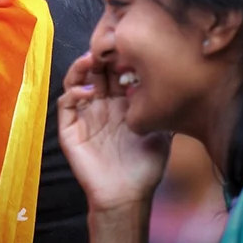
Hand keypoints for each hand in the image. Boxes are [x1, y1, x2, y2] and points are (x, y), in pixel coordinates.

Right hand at [58, 52, 169, 210]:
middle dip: (101, 56)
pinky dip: (73, 92)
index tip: (131, 48)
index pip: (117, 72)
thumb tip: (176, 82)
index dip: (121, 58)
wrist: (126, 195)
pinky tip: (87, 92)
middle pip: (96, 71)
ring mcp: (84, 115)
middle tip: (108, 46)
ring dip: (81, 68)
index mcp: (122, 103)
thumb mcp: (162, 132)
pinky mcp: (70, 129)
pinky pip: (66, 104)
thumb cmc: (145, 166)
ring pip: (76, 82)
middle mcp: (101, 105)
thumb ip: (164, 108)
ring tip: (91, 60)